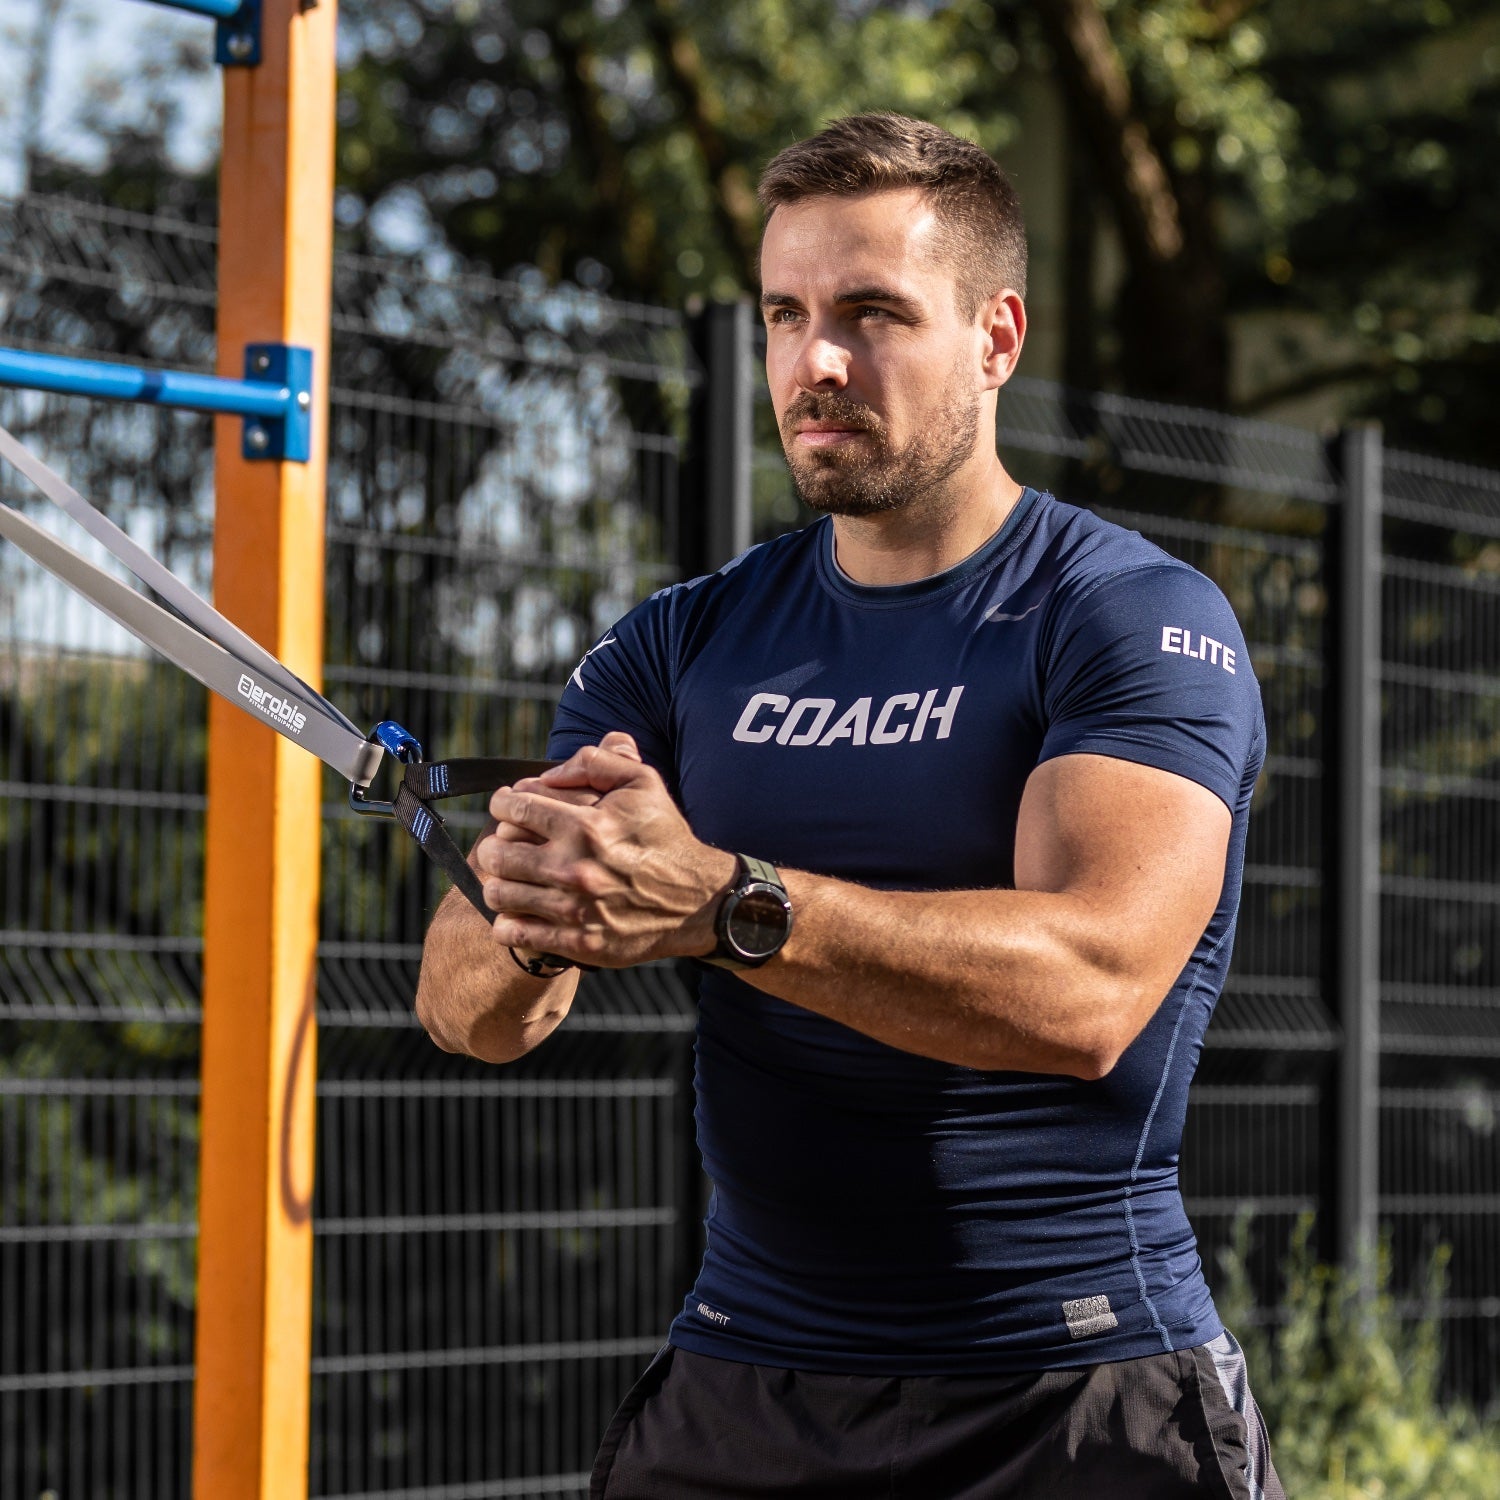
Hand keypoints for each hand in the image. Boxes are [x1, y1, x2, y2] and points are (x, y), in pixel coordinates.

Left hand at [475, 731, 735, 966]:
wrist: (697, 900)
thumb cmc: (665, 837)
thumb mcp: (644, 782)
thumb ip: (597, 761)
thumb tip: (551, 771)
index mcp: (585, 826)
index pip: (512, 809)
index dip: (502, 803)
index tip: (508, 807)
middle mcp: (575, 867)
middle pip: (496, 853)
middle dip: (494, 844)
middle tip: (504, 845)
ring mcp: (574, 909)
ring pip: (499, 894)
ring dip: (497, 883)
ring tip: (510, 878)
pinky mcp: (578, 942)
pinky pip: (516, 934)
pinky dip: (507, 923)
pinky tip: (519, 912)